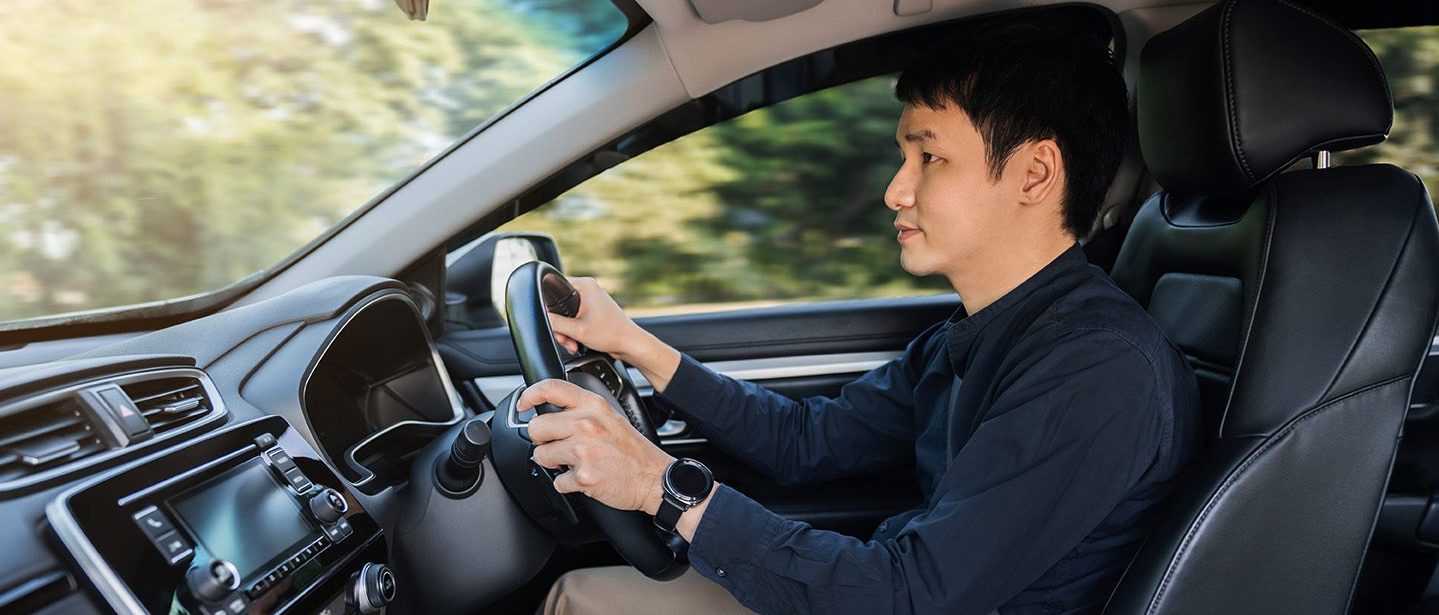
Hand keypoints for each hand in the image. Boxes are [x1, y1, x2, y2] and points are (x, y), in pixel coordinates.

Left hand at [521, 379, 672, 513]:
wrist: (653, 477)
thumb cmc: (631, 450)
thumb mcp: (609, 417)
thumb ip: (581, 411)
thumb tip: (549, 414)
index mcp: (593, 405)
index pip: (550, 389)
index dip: (529, 395)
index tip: (523, 405)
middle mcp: (586, 424)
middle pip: (536, 427)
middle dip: (541, 440)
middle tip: (556, 445)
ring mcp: (584, 450)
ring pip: (540, 456)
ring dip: (552, 463)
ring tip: (573, 462)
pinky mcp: (583, 476)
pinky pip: (557, 481)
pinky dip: (567, 484)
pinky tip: (584, 478)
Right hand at [549, 277, 643, 357]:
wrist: (630, 344)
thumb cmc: (612, 334)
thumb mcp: (577, 330)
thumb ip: (555, 323)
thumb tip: (542, 317)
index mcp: (585, 285)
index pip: (555, 288)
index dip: (549, 306)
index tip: (553, 322)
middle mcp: (588, 289)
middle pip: (560, 305)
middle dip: (560, 326)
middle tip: (564, 339)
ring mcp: (591, 300)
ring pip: (566, 315)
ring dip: (566, 332)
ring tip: (572, 343)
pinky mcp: (593, 311)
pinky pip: (575, 319)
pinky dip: (573, 332)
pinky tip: (577, 343)